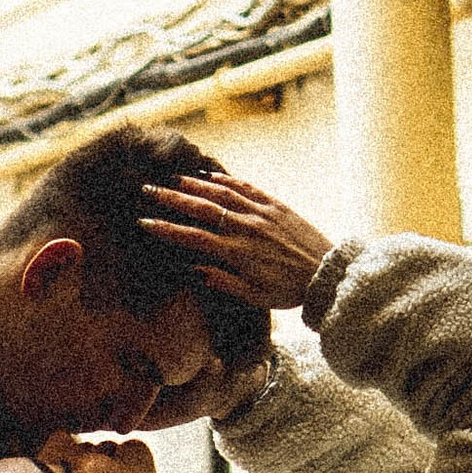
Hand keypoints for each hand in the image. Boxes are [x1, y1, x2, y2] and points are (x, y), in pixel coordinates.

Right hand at [140, 166, 331, 312]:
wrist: (327, 274)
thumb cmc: (289, 291)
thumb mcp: (254, 297)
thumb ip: (223, 282)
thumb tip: (193, 270)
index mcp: (237, 253)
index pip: (193, 237)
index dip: (167, 229)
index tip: (145, 222)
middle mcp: (246, 228)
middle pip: (202, 208)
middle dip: (171, 198)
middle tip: (147, 190)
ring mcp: (261, 214)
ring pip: (222, 192)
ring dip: (195, 184)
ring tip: (173, 179)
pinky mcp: (276, 205)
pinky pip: (247, 187)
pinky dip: (227, 179)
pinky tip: (211, 175)